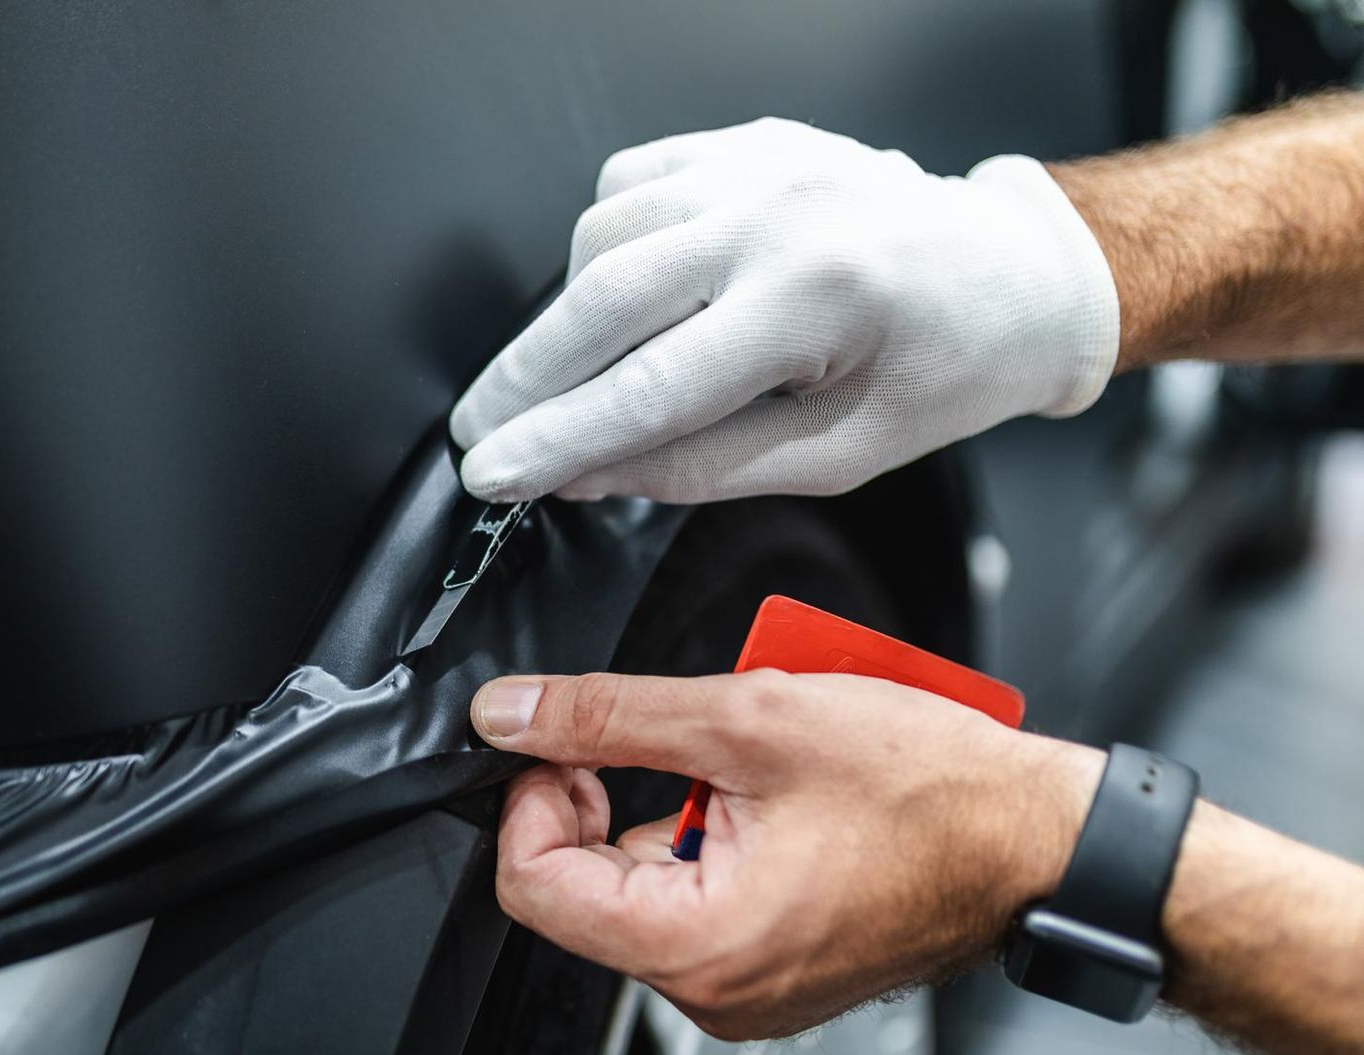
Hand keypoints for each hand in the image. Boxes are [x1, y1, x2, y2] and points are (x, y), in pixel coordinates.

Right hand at [451, 118, 1118, 503]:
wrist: (1012, 276)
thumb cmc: (941, 372)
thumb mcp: (832, 455)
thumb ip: (699, 466)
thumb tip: (584, 474)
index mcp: (817, 302)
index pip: (649, 388)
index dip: (556, 439)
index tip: (492, 473)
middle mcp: (781, 215)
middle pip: (601, 299)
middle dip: (524, 378)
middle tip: (480, 431)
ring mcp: (760, 165)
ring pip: (601, 236)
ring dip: (566, 317)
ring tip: (572, 374)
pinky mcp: (746, 142)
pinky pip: (628, 183)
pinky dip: (603, 244)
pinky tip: (622, 292)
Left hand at [471, 670, 1102, 1038]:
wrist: (1042, 841)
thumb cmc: (934, 793)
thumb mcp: (749, 721)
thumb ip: (612, 716)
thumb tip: (513, 714)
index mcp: (696, 949)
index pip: (532, 885)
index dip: (533, 796)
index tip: (569, 742)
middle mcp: (713, 991)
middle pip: (583, 885)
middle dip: (610, 794)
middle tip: (677, 737)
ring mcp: (745, 987)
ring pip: (642, 882)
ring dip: (670, 803)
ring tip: (747, 761)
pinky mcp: (774, 969)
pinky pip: (697, 897)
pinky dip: (711, 832)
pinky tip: (768, 793)